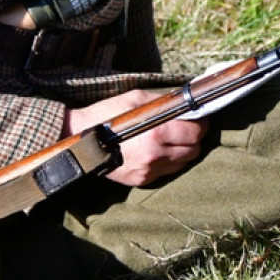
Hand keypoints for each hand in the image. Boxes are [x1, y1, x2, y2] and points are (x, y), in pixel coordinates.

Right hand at [62, 88, 208, 187]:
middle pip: (193, 150)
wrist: (79, 140)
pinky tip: (156, 150)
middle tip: (184, 128)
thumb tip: (185, 102)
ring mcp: (148, 171)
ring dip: (182, 151)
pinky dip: (167, 161)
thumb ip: (163, 102)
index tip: (197, 118)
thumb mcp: (135, 99)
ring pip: (182, 163)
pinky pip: (166, 172)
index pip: (195, 133)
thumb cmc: (106, 115)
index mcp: (155, 134)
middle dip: (193, 138)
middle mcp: (155, 156)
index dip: (200, 124)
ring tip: (170, 139)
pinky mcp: (141, 180)